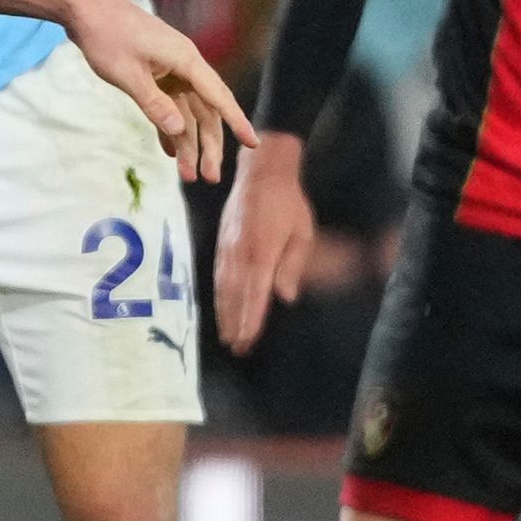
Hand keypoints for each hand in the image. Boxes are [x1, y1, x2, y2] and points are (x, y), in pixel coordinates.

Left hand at [61, 0, 253, 181]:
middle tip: (210, 178)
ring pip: (186, 112)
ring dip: (187, 142)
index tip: (253, 144)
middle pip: (204, 111)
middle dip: (208, 146)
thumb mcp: (127, 75)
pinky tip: (169, 151)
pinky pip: (167, 105)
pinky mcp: (153, 73)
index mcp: (185, 61)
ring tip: (189, 175)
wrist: (84, 7)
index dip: (236, 122)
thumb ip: (153, 104)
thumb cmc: (106, 36)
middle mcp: (183, 66)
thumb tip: (179, 131)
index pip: (218, 97)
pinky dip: (168, 127)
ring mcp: (168, 70)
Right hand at [211, 127, 316, 353]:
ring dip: (224, 313)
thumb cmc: (289, 202)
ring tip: (226, 334)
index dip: (252, 320)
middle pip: (235, 297)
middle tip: (237, 347)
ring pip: (223, 288)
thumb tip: (284, 297)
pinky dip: (218, 295)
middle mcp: (240, 254)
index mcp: (262, 253)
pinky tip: (220, 306)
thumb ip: (292, 266)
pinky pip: (218, 275)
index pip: (255, 295)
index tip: (249, 340)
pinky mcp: (222, 243)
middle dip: (236, 323)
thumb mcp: (302, 233)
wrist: (262, 172)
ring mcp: (227, 248)